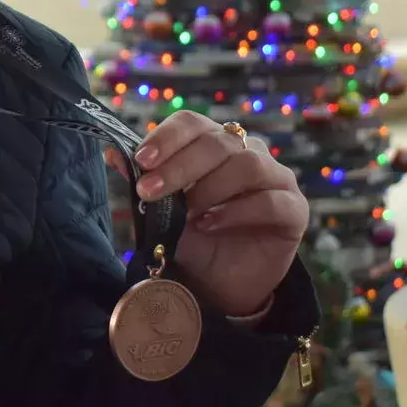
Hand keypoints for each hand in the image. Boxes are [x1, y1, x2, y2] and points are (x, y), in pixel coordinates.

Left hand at [106, 110, 307, 317]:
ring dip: (209, 188)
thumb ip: (144, 180)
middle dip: (179, 166)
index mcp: (214, 144)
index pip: (193, 123)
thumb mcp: (161, 210)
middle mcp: (248, 153)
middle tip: (150, 192)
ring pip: (247, 164)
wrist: (219, 284)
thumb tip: (112, 152)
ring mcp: (276, 179)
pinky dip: (235, 212)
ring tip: (187, 214)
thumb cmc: (192, 238)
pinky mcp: (294, 210)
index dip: (168, 137)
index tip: (143, 160)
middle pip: (218, 141)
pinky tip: (209, 225)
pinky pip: (270, 201)